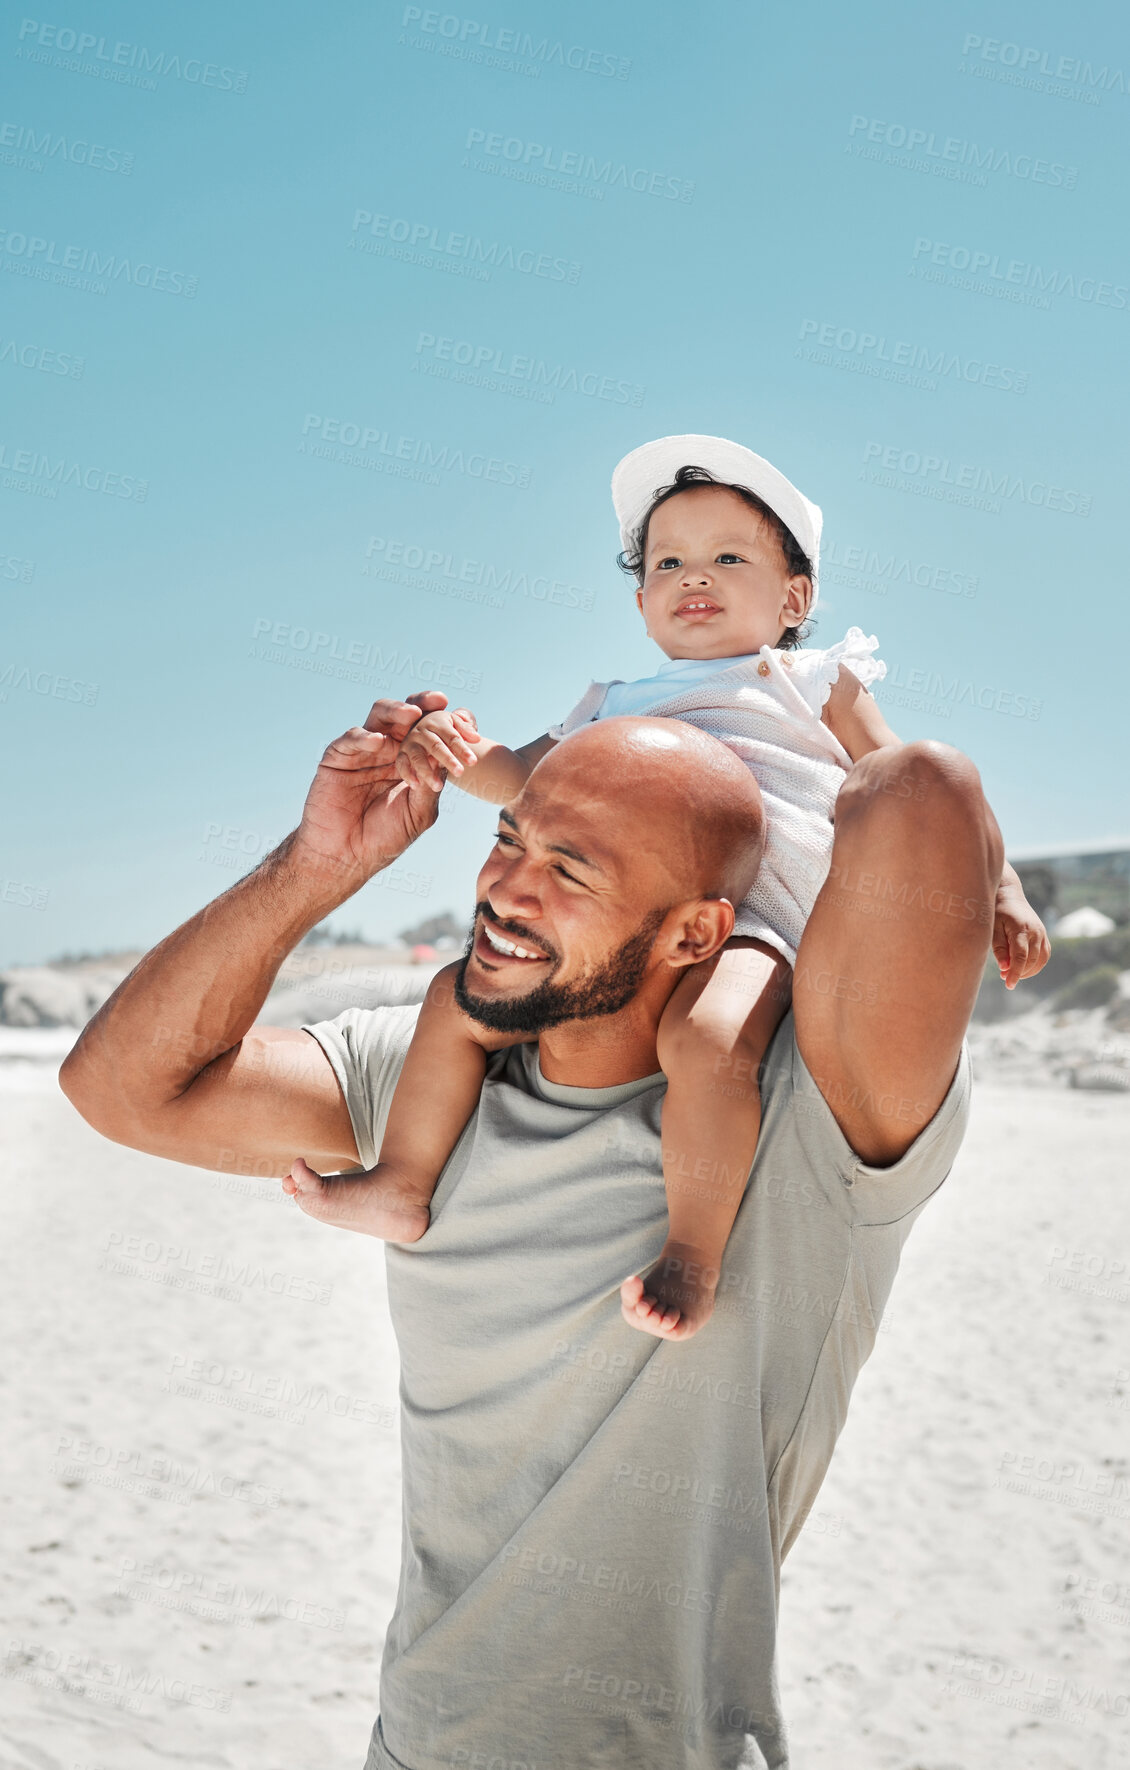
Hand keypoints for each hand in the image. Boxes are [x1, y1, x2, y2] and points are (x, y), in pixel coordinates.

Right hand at [291, 692, 449, 887]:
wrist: (347, 856)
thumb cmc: (385, 838)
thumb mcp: (419, 811)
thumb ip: (432, 783)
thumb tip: (449, 756)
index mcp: (409, 761)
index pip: (427, 732)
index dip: (442, 721)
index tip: (463, 717)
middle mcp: (387, 751)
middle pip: (404, 717)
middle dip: (422, 705)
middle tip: (439, 702)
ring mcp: (362, 751)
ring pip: (378, 717)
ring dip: (396, 711)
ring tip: (412, 715)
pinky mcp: (337, 757)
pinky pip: (351, 739)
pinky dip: (365, 737)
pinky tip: (379, 742)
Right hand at [396, 704, 480, 793]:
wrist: (425, 729)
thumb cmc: (446, 729)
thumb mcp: (456, 724)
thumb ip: (467, 729)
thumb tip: (476, 738)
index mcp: (438, 722)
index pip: (452, 737)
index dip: (463, 749)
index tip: (473, 762)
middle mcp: (422, 731)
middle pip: (436, 746)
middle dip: (448, 759)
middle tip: (460, 773)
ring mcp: (410, 743)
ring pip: (418, 757)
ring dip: (427, 772)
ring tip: (438, 786)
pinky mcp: (402, 754)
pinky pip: (402, 764)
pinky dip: (408, 775)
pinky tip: (416, 786)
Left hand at [992, 886, 1050, 988]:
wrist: (1009, 896)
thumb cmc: (997, 911)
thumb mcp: (993, 928)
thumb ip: (999, 948)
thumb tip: (1005, 968)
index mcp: (1022, 929)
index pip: (1020, 957)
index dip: (1014, 973)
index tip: (1008, 985)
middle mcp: (1036, 932)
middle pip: (1031, 961)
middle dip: (1018, 973)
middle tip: (1004, 978)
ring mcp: (1042, 934)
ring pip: (1040, 961)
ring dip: (1027, 971)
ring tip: (1012, 973)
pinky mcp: (1044, 936)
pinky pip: (1044, 956)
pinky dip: (1035, 965)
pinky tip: (1022, 968)